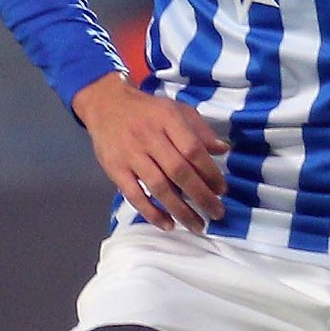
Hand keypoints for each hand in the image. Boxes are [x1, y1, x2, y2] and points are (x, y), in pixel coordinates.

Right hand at [72, 74, 228, 230]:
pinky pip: (134, 195)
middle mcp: (149, 137)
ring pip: (159, 187)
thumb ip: (200, 130)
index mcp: (168, 119)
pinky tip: (168, 224)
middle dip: (201, 196)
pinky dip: (152, 213)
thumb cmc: (148, 111)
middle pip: (179, 171)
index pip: (193, 149)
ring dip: (180, 210)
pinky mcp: (115, 169)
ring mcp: (130, 154)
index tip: (222, 190)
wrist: (106, 105)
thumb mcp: (177, 110)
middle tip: (217, 213)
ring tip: (197, 225)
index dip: (210, 172)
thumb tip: (223, 150)